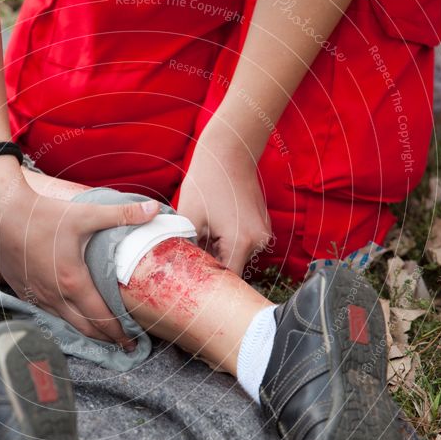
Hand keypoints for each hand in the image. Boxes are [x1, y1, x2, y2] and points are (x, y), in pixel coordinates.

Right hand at [0, 160, 159, 348]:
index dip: (118, 333)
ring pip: (65, 323)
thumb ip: (122, 214)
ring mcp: (36, 296)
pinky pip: (48, 313)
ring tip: (102, 334)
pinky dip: (65, 319)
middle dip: (106, 339)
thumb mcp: (86, 214)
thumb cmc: (42, 214)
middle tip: (123, 345)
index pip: (101, 317)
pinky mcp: (23, 291)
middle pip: (85, 328)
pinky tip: (72, 316)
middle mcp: (54, 295)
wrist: (0, 213)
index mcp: (72, 281)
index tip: (133, 342)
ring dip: (86, 331)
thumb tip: (155, 209)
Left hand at [176, 130, 271, 274]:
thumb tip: (178, 271)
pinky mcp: (260, 225)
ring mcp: (263, 233)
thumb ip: (186, 249)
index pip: (227, 279)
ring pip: (236, 256)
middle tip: (187, 262)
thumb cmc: (206, 182)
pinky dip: (226, 242)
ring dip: (217, 253)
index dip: (209, 285)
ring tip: (199, 238)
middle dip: (210, 266)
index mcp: (242, 242)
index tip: (192, 288)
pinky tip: (211, 228)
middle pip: (232, 268)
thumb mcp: (189, 218)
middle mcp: (258, 241)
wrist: (229, 151)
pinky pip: (242, 243)